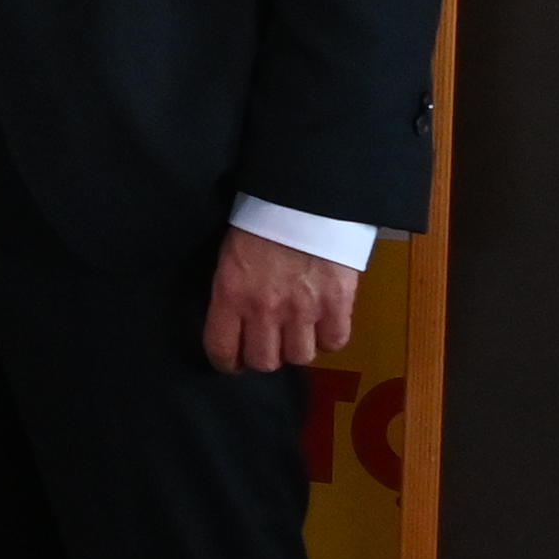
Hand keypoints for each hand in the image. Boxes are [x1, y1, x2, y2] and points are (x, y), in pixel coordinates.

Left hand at [203, 228, 365, 374]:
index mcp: (230, 293)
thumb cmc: (262, 218)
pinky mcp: (337, 304)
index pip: (221, 350)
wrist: (307, 195)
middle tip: (270, 341)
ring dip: (298, 346)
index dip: (228, 362)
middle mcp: (265, 309)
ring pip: (300, 357)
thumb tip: (234, 319)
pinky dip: (329, 336)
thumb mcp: (231, 254)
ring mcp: (303, 309)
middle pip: (264, 362)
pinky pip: (334, 342)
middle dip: (265, 355)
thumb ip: (232, 291)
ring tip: (299, 329)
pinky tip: (324, 321)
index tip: (234, 361)